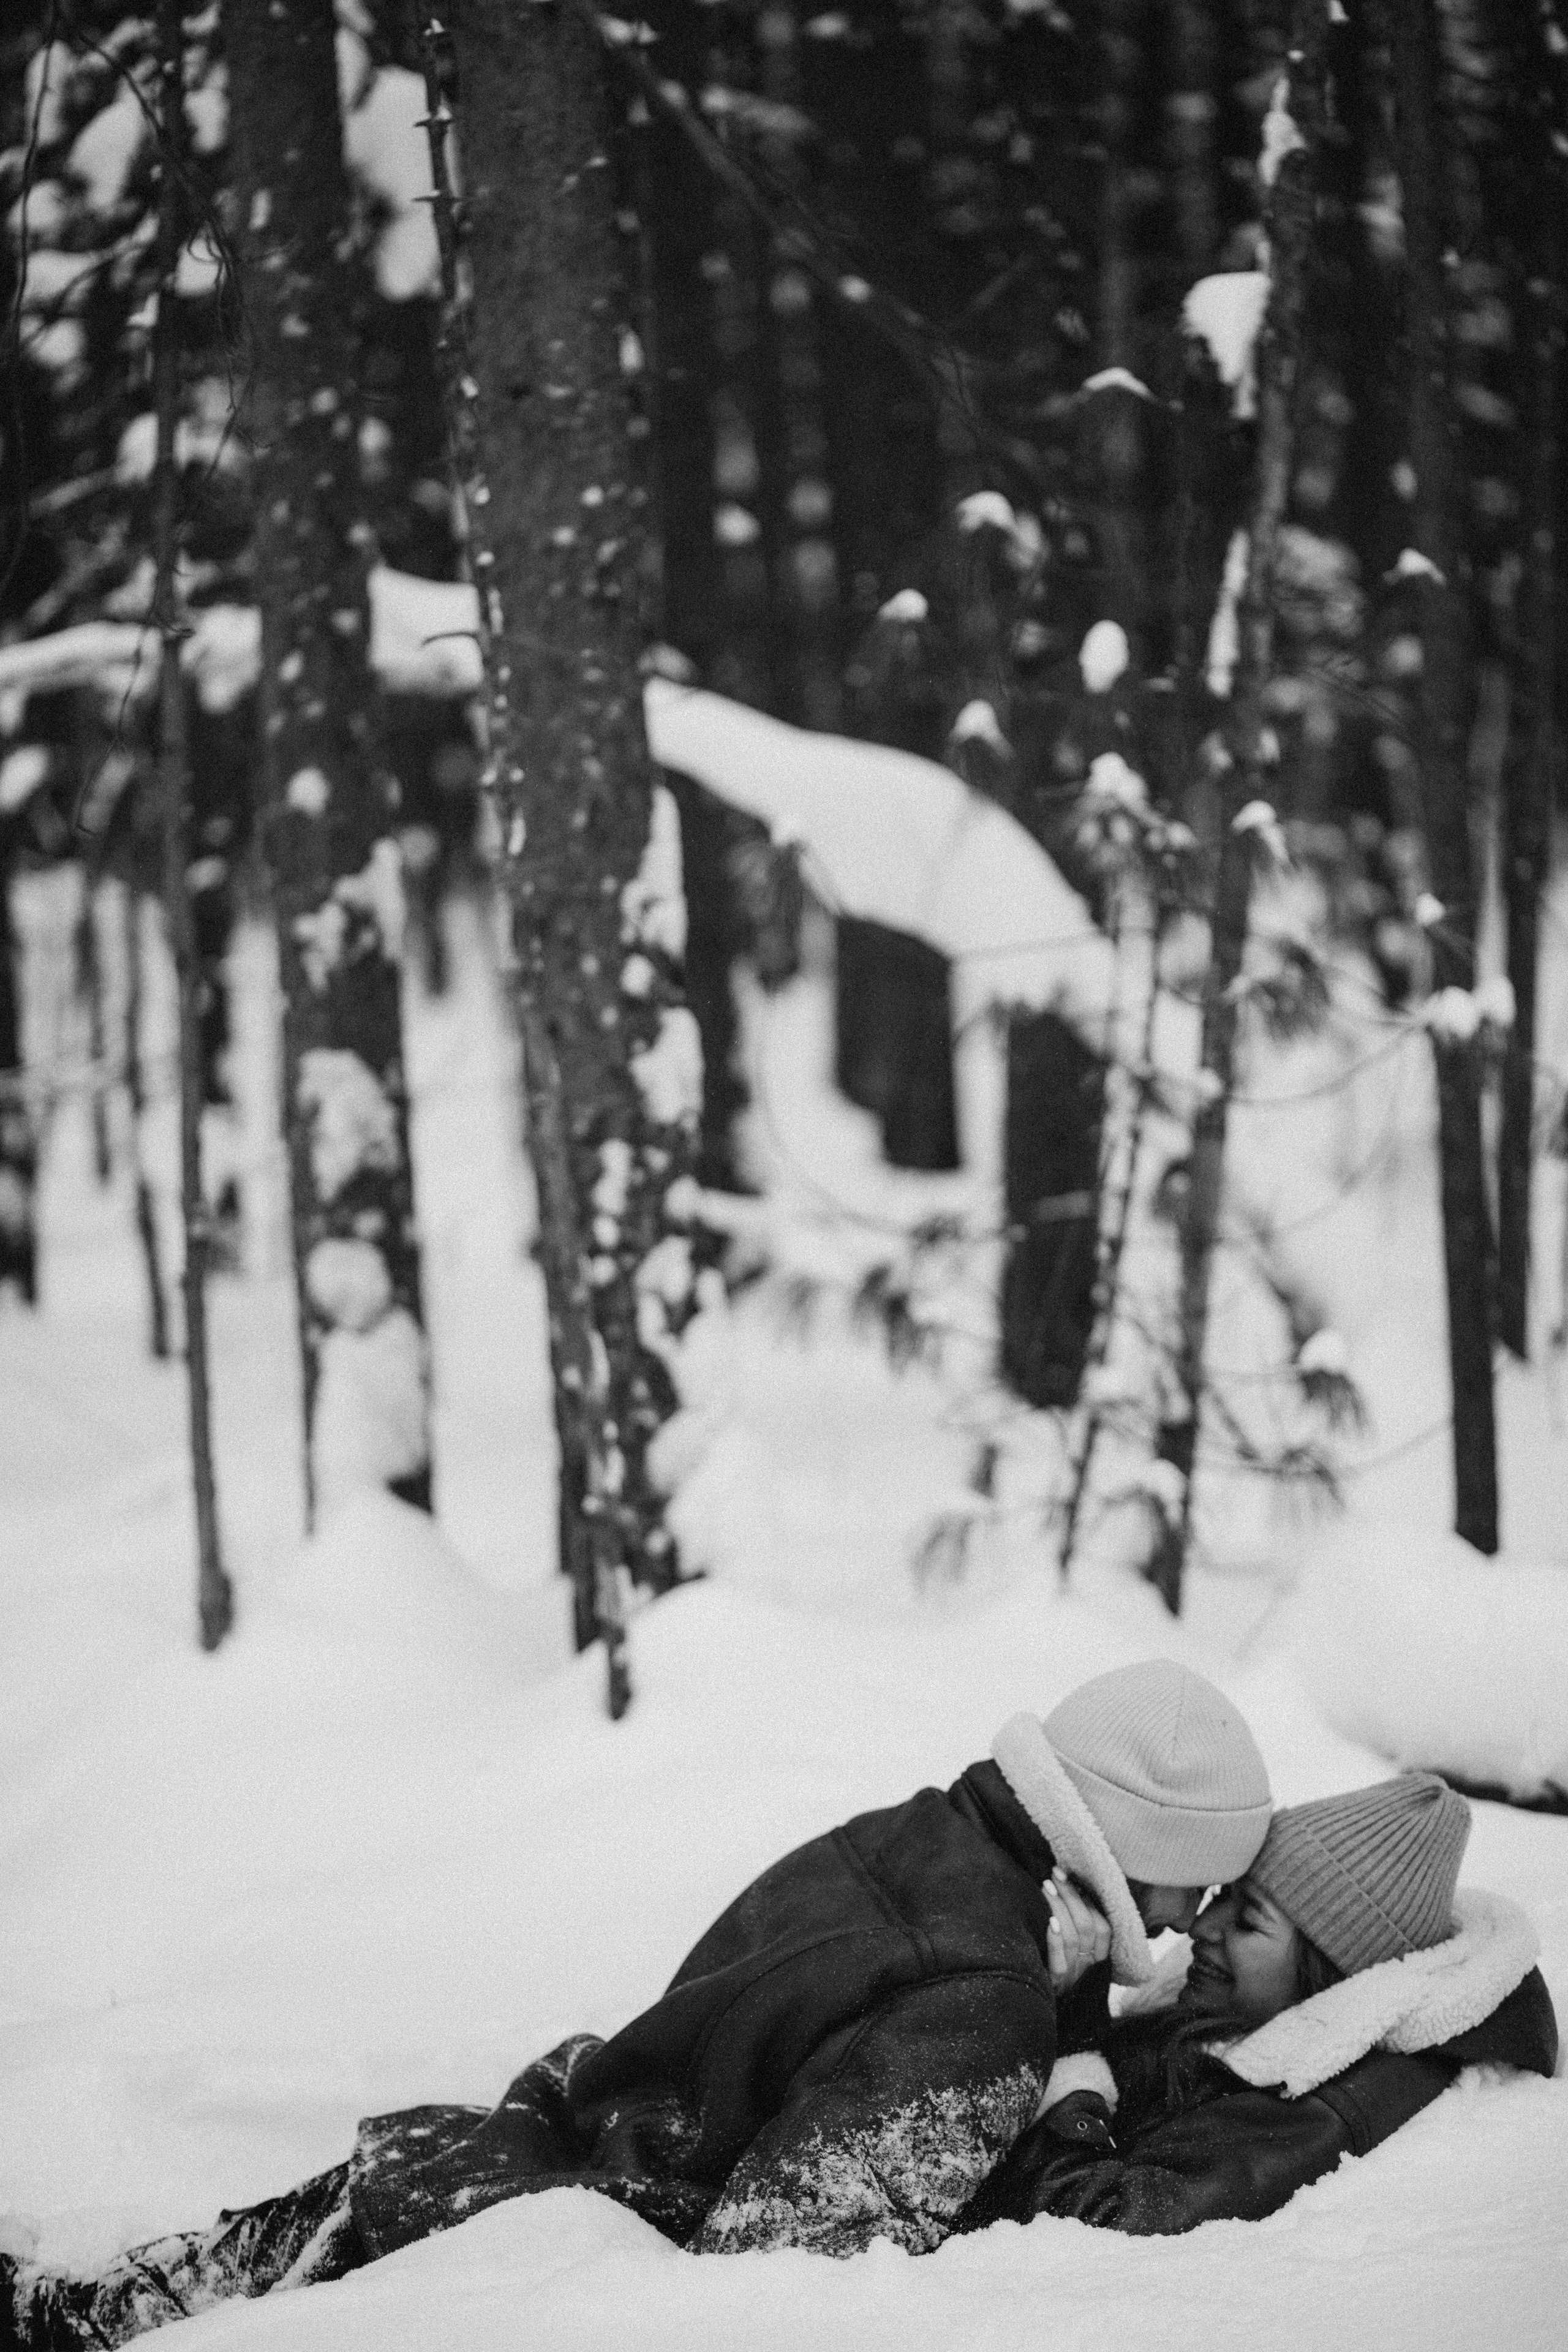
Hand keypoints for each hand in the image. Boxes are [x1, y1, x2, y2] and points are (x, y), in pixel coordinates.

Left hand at [1043, 1867, 1111, 1995]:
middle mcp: (1087, 1967)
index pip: (1104, 1929)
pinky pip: (1058, 1960)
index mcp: (1096, 1959)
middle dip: (1072, 1896)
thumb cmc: (1055, 1975)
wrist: (1034, 2015)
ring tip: (1046, 1886)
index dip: (1089, 1902)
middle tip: (1055, 1875)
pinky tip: (1048, 1920)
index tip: (1074, 1879)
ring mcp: (1071, 1976)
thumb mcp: (1072, 1957)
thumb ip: (1078, 1932)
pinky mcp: (1054, 1984)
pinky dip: (1055, 1939)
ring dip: (1059, 1908)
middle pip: (1087, 1927)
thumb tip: (1073, 1892)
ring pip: (1074, 1938)